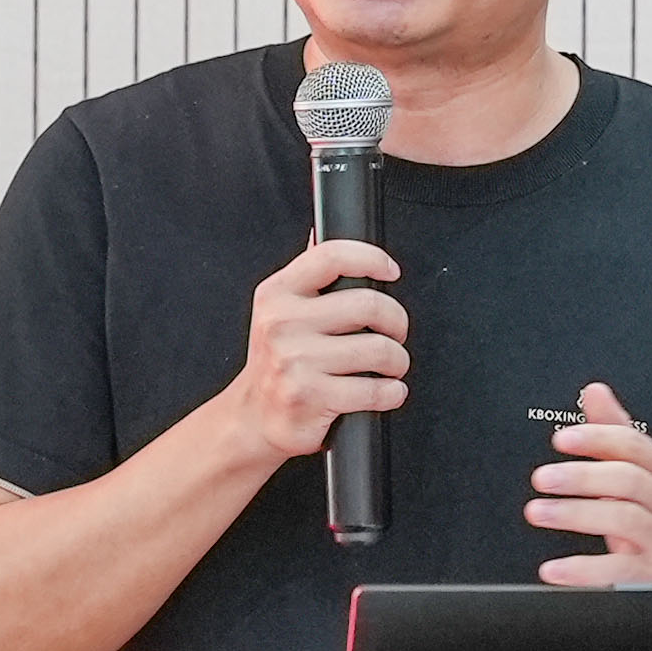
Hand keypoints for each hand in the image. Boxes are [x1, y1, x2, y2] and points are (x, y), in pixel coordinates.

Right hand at [223, 239, 409, 466]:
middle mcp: (282, 324)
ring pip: (379, 350)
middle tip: (395, 333)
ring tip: (390, 367)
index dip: (372, 258)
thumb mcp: (278, 311)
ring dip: (398, 361)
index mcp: (277, 294)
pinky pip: (375, 390)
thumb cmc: (277, 363)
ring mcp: (295, 362)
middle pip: (369, 304)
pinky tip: (385, 391)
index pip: (332, 256)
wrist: (253, 418)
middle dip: (397, 322)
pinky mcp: (311, 397)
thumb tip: (320, 232)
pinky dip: (392, 392)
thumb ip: (306, 274)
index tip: (390, 271)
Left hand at [530, 382, 651, 584]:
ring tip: (537, 511)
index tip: (561, 439)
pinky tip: (552, 568)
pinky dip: (582, 569)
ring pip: (623, 519)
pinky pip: (618, 569)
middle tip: (541, 478)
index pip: (634, 446)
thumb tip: (594, 391)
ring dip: (575, 514)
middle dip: (581, 476)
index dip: (597, 439)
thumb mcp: (645, 473)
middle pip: (627, 480)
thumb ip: (615, 434)